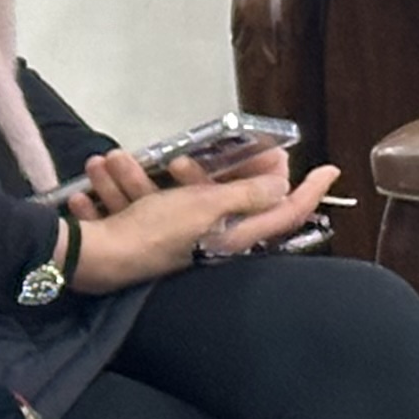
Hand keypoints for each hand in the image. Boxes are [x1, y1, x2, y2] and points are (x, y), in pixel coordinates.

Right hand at [66, 153, 341, 291]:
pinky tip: (88, 193)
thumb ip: (247, 195)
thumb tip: (282, 184)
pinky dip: (111, 196)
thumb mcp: (206, 208)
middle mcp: (207, 237)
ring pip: (163, 194)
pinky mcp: (139, 234)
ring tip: (109, 165)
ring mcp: (172, 236)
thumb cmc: (156, 234)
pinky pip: (131, 207)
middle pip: (219, 195)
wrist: (93, 261)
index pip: (285, 213)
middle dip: (191, 171)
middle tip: (181, 157)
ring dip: (135, 178)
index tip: (329, 169)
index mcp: (232, 234)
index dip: (310, 192)